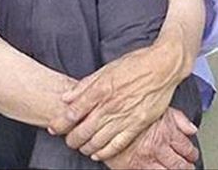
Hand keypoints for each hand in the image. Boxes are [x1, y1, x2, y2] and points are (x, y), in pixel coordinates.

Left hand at [47, 44, 184, 160]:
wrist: (163, 66)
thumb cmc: (136, 64)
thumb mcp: (106, 68)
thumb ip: (85, 85)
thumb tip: (67, 97)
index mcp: (101, 90)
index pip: (73, 112)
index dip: (60, 123)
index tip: (54, 127)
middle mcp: (110, 106)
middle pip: (83, 130)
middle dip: (71, 138)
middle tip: (67, 139)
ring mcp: (124, 117)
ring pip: (98, 140)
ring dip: (85, 146)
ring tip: (80, 146)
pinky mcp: (138, 124)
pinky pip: (117, 144)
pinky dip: (105, 152)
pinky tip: (97, 153)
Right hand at [105, 108, 198, 169]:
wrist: (102, 111)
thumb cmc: (129, 105)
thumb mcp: (158, 106)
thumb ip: (178, 118)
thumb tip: (191, 128)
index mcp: (166, 131)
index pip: (187, 149)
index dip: (191, 154)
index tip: (191, 155)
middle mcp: (157, 147)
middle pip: (180, 165)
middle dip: (186, 167)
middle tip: (187, 167)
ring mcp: (145, 159)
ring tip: (173, 168)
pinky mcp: (131, 166)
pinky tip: (154, 169)